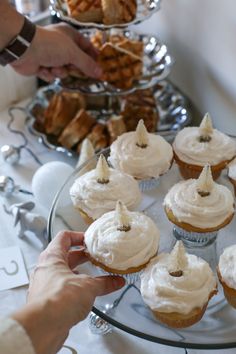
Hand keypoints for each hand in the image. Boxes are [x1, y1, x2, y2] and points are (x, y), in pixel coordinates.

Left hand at [11, 23, 101, 81]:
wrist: (24, 50)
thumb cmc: (50, 46)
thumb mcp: (73, 54)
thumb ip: (87, 64)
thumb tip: (100, 73)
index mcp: (69, 35)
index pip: (86, 46)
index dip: (93, 57)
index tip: (99, 68)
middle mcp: (61, 45)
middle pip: (76, 61)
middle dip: (73, 68)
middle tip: (74, 70)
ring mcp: (51, 55)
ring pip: (64, 71)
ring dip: (59, 72)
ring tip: (54, 68)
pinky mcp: (43, 66)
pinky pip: (52, 75)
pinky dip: (49, 74)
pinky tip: (43, 69)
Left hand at [13, 231, 124, 353]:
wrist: (43, 326)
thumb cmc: (58, 300)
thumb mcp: (88, 287)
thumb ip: (104, 283)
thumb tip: (116, 281)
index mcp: (52, 257)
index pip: (64, 237)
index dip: (78, 236)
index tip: (90, 240)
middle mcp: (45, 269)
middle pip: (64, 256)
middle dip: (81, 257)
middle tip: (95, 257)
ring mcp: (44, 285)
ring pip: (63, 273)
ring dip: (78, 274)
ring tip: (93, 277)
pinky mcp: (46, 301)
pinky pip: (62, 289)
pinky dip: (74, 289)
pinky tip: (86, 295)